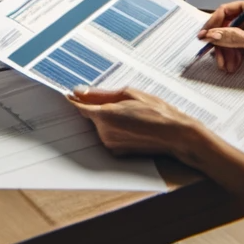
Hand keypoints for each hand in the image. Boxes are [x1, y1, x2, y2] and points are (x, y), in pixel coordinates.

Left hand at [69, 87, 201, 157]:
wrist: (175, 135)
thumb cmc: (155, 111)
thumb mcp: (128, 93)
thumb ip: (100, 94)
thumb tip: (80, 91)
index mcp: (104, 116)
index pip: (79, 107)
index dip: (73, 99)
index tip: (67, 92)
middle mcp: (104, 133)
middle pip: (91, 115)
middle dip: (97, 106)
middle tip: (117, 100)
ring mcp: (111, 145)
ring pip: (100, 126)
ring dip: (108, 118)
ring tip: (130, 112)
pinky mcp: (118, 153)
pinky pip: (109, 136)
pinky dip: (115, 128)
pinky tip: (132, 124)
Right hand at [197, 0, 243, 78]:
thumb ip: (235, 38)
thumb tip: (213, 35)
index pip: (227, 10)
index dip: (214, 22)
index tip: (205, 35)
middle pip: (227, 26)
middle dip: (220, 42)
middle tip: (214, 55)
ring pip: (232, 38)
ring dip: (226, 52)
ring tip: (226, 65)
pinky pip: (239, 48)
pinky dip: (234, 57)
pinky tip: (234, 65)